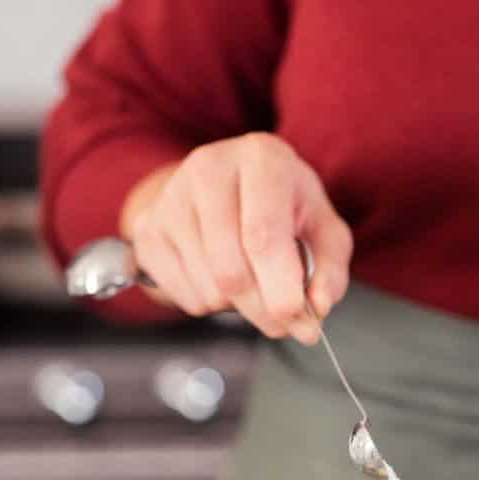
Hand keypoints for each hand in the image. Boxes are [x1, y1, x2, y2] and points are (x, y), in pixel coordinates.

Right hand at [119, 133, 352, 342]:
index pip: (262, 234)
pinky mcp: (149, 228)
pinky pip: (182, 294)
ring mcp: (172, 197)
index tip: (294, 318)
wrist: (228, 186)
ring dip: (237, 306)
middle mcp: (209, 168)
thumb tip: (318, 307)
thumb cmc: (284, 208)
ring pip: (208, 287)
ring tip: (251, 281)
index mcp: (261, 158)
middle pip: (231, 269)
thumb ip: (329, 269)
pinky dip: (209, 303)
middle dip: (262, 309)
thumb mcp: (322, 229)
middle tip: (282, 321)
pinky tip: (220, 278)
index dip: (279, 286)